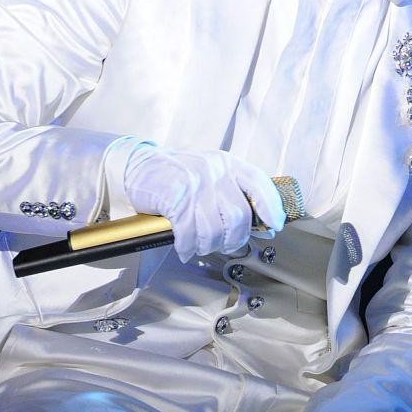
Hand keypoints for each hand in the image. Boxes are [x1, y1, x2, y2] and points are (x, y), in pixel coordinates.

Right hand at [122, 145, 285, 262]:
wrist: (137, 166)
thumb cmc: (177, 174)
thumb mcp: (211, 173)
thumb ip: (235, 192)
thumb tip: (264, 222)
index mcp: (227, 164)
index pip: (259, 183)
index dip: (271, 207)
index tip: (274, 225)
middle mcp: (214, 171)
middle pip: (238, 215)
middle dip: (234, 239)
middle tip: (226, 245)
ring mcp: (195, 183)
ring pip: (214, 228)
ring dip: (208, 245)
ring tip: (200, 246)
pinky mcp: (175, 197)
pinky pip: (189, 232)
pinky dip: (188, 246)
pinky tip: (185, 247)